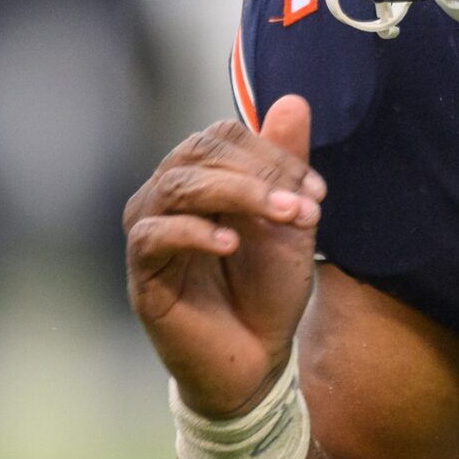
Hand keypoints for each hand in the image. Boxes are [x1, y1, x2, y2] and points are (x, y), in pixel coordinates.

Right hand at [124, 95, 324, 417]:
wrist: (257, 357)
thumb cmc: (267, 287)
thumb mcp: (290, 221)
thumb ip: (287, 164)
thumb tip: (293, 100)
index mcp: (202, 177)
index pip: (224, 135)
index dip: (272, 154)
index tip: (316, 192)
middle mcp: (168, 195)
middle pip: (199, 152)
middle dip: (259, 173)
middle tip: (305, 205)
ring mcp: (150, 231)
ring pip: (177, 186)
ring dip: (237, 194)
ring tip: (282, 217)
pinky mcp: (143, 273)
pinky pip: (152, 235)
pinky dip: (194, 232)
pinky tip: (231, 243)